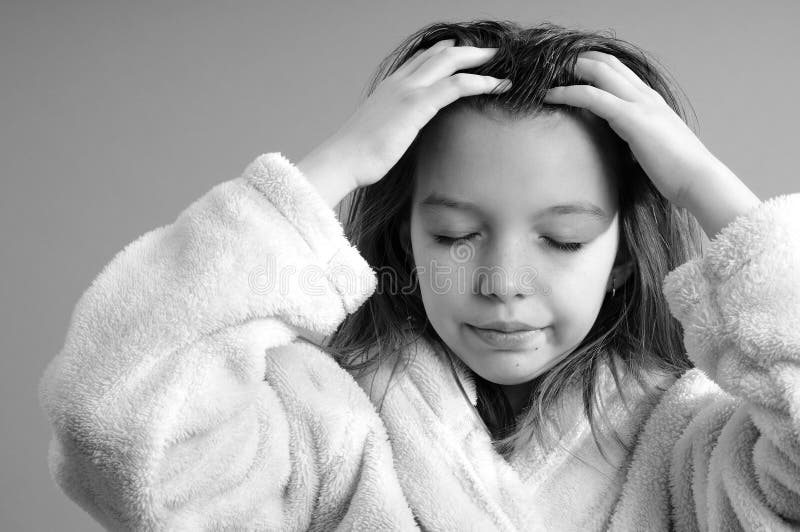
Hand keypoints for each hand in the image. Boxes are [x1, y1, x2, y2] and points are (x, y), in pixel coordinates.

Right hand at [303, 38, 511, 190]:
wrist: (342, 160)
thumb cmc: (357, 156)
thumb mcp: (378, 134)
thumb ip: (393, 127)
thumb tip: (401, 136)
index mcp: (389, 88)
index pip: (420, 60)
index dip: (444, 54)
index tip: (464, 57)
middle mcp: (399, 82)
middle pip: (439, 54)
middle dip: (467, 50)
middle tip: (489, 52)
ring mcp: (408, 90)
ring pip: (451, 61)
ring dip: (479, 59)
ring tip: (501, 62)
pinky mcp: (417, 104)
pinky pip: (457, 85)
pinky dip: (482, 82)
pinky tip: (499, 85)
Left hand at [543, 51, 721, 209]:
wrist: (699, 180)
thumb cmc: (678, 173)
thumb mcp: (652, 149)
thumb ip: (635, 140)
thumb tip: (620, 149)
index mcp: (651, 102)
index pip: (620, 72)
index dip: (594, 66)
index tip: (570, 73)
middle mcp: (645, 96)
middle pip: (607, 63)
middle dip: (578, 60)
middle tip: (553, 68)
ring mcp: (639, 104)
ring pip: (598, 72)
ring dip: (569, 69)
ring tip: (545, 75)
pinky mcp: (631, 118)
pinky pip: (592, 97)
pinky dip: (567, 92)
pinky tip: (550, 95)